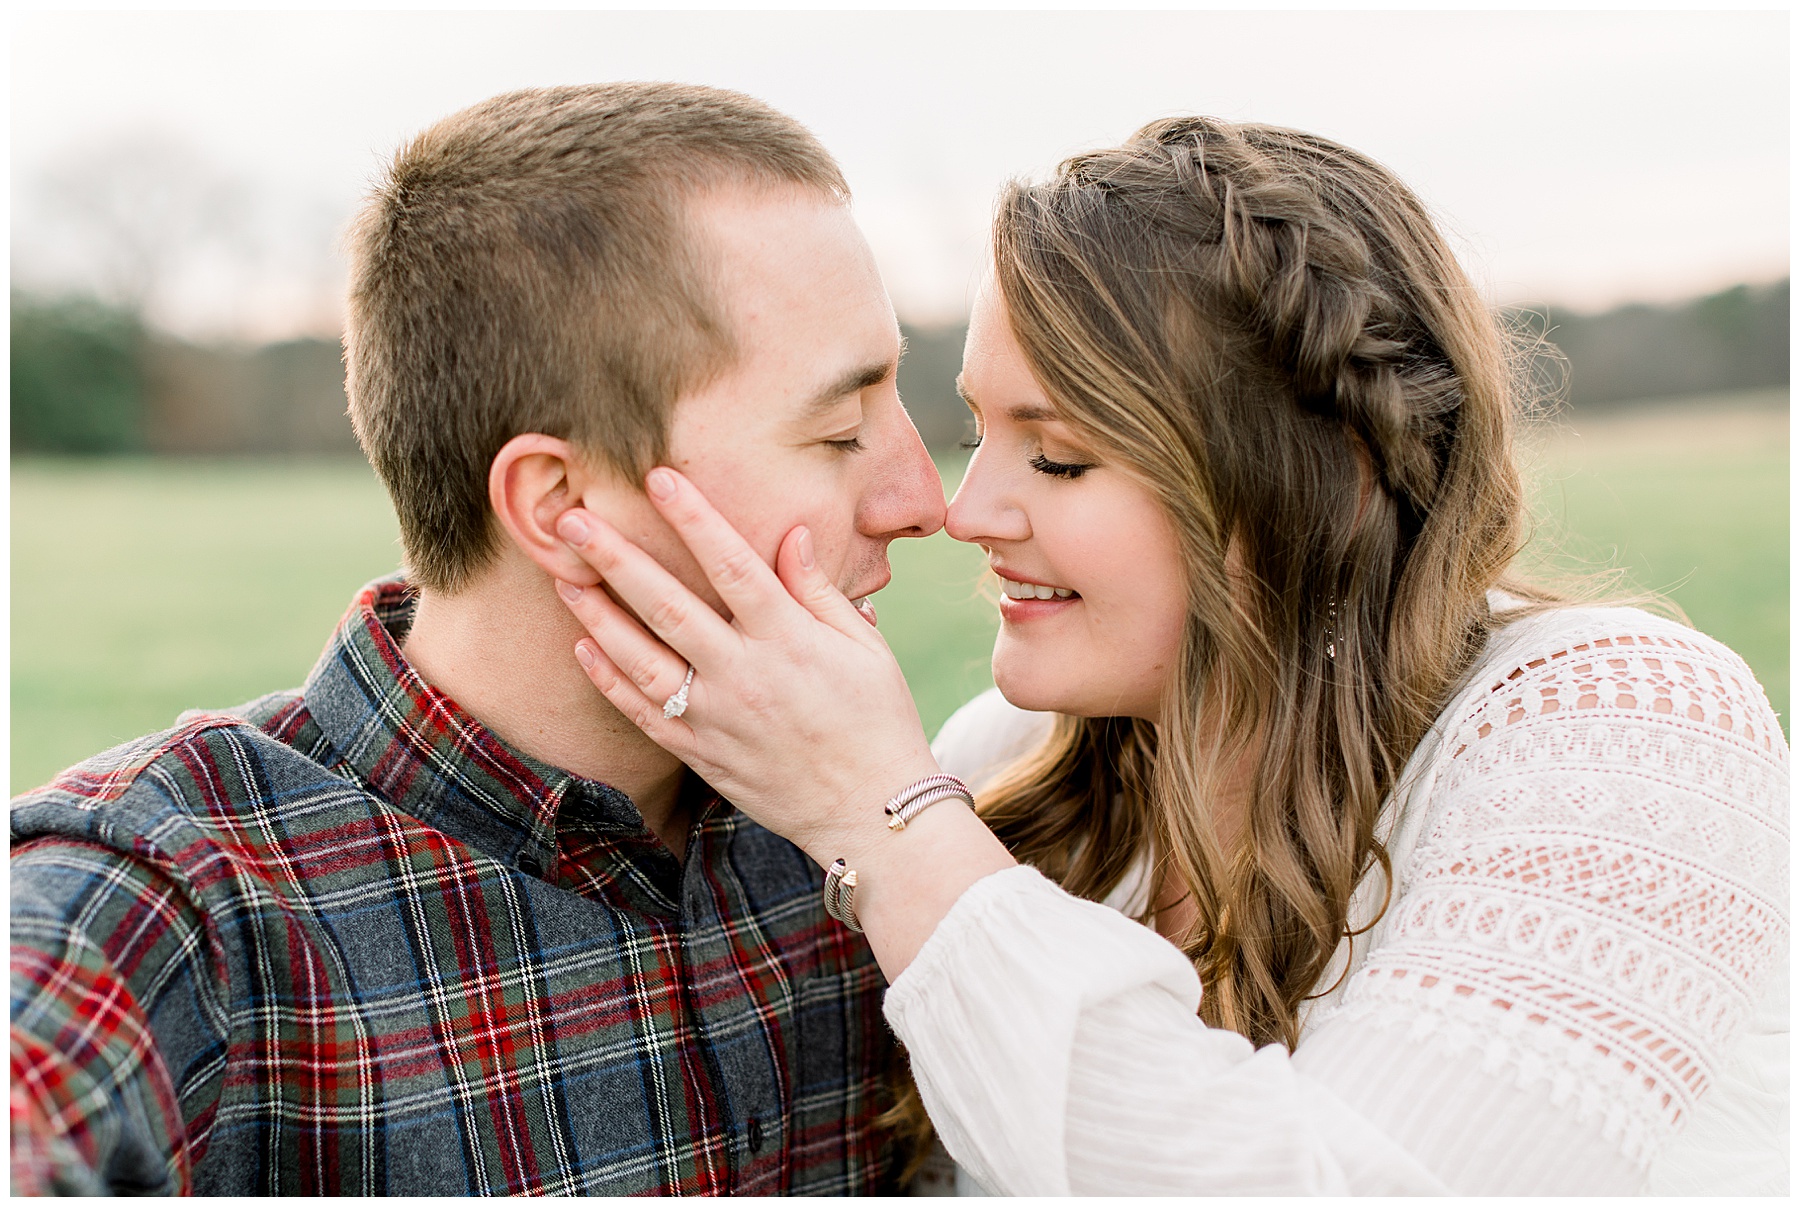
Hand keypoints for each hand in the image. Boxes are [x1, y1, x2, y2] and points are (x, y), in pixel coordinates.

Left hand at [552, 466, 939, 866]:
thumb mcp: (865, 648)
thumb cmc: (878, 722)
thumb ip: (820, 591)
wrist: (871, 813)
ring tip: (563, 577)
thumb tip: (789, 533)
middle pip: (667, 605)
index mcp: (789, 639)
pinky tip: (584, 647)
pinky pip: (643, 714)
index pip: (732, 565)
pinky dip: (609, 680)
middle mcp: (744, 674)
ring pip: (641, 659)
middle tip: (571, 521)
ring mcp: (716, 718)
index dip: (693, 518)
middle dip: (615, 558)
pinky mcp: (701, 755)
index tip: (658, 479)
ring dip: (597, 616)